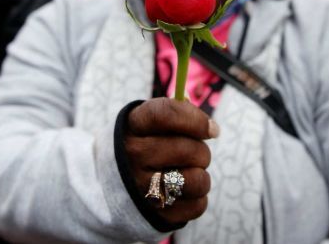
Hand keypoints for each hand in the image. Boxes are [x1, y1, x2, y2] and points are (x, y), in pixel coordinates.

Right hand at [125, 98, 218, 224]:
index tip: (212, 129)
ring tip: (190, 173)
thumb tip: (211, 128)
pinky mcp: (157, 213)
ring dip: (201, 175)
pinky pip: (198, 205)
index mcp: (133, 126)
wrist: (115, 182)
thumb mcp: (152, 121)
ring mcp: (142, 187)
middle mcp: (133, 155)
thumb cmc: (148, 142)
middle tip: (196, 153)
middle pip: (187, 150)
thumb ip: (179, 115)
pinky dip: (198, 197)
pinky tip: (184, 191)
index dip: (195, 120)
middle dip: (202, 151)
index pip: (164, 115)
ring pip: (197, 180)